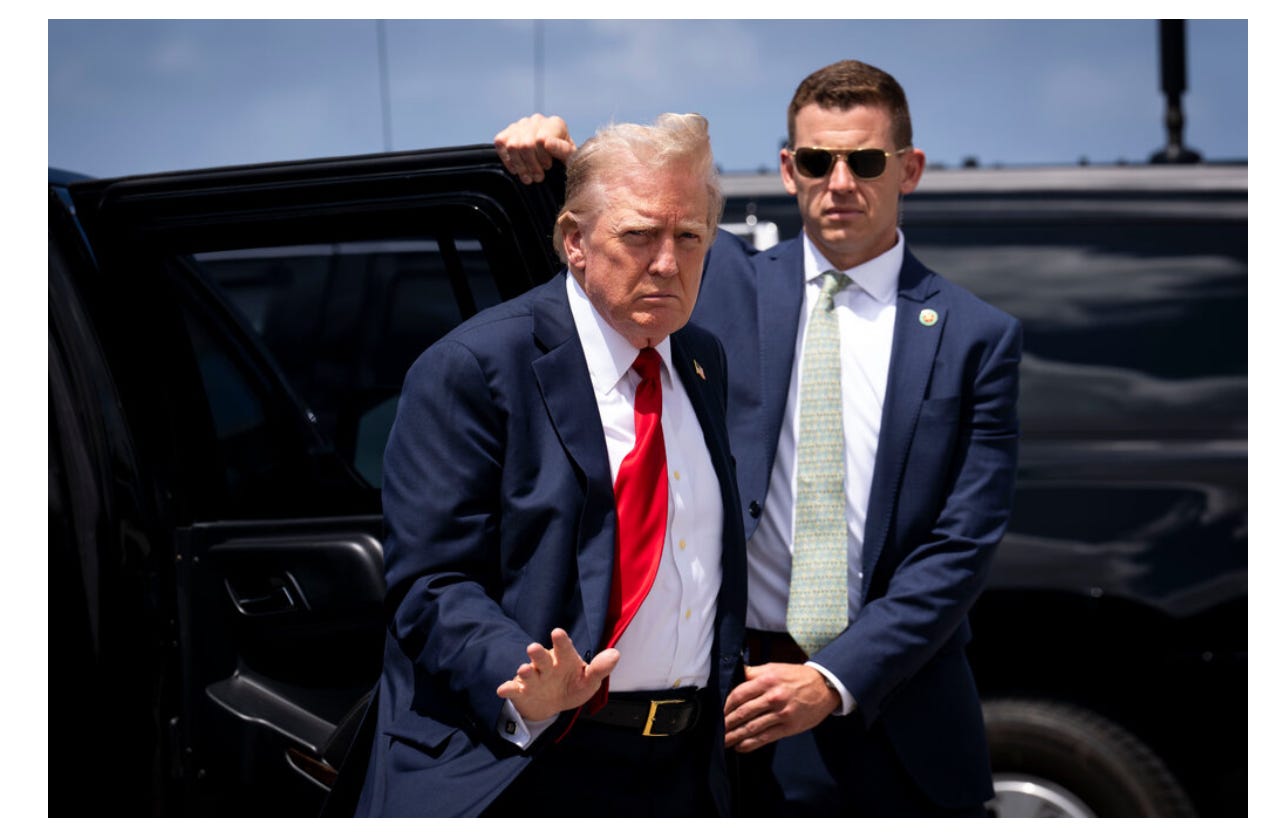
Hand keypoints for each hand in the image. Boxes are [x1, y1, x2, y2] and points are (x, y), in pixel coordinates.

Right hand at [493, 114, 575, 183]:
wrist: (554, 162)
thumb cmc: (564, 161)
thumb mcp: (570, 158)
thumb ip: (563, 150)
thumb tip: (547, 143)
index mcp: (554, 124)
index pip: (541, 139)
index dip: (543, 158)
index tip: (548, 167)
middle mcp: (536, 121)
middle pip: (526, 144)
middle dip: (532, 165)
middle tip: (538, 178)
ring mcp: (520, 125)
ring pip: (512, 146)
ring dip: (520, 166)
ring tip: (529, 178)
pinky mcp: (506, 133)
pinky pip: (500, 144)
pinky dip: (508, 161)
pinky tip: (517, 170)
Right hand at [496, 628, 618, 720]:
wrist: (552, 703)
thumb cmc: (572, 685)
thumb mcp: (589, 680)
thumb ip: (600, 668)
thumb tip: (615, 654)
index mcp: (564, 659)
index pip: (564, 648)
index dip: (561, 641)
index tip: (557, 632)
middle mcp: (547, 665)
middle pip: (541, 657)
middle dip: (538, 654)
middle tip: (533, 648)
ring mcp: (533, 677)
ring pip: (528, 672)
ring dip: (524, 671)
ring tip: (524, 669)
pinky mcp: (522, 691)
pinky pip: (513, 689)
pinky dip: (508, 689)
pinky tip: (502, 690)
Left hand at [723, 663, 839, 752]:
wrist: (825, 687)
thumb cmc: (797, 677)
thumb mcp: (774, 668)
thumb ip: (753, 673)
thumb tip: (733, 675)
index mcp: (767, 680)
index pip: (739, 694)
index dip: (725, 705)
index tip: (718, 712)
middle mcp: (773, 697)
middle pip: (743, 712)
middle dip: (727, 723)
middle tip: (716, 730)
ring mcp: (781, 714)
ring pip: (752, 728)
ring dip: (734, 736)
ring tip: (723, 741)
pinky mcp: (788, 727)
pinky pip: (765, 738)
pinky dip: (750, 744)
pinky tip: (740, 747)